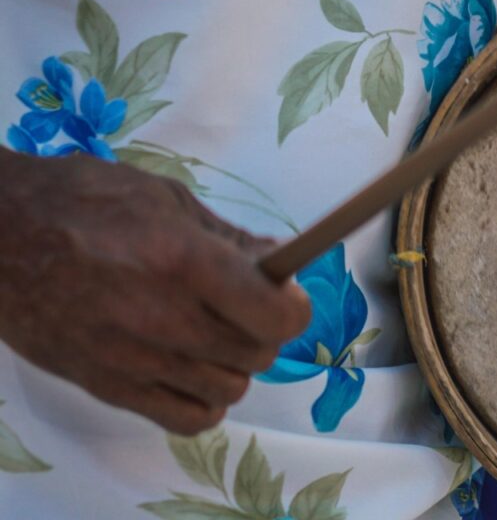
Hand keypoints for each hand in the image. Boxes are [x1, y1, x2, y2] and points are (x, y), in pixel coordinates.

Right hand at [0, 151, 309, 434]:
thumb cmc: (81, 202)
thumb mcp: (165, 199)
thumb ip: (230, 238)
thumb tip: (281, 263)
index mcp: (182, 260)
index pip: (276, 316)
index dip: (294, 306)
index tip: (286, 292)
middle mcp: (161, 317)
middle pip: (258, 355)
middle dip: (264, 329)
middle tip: (246, 306)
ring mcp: (132, 359)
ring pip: (230, 390)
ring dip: (235, 364)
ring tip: (213, 333)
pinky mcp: (105, 386)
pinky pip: (188, 419)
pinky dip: (204, 400)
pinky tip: (192, 367)